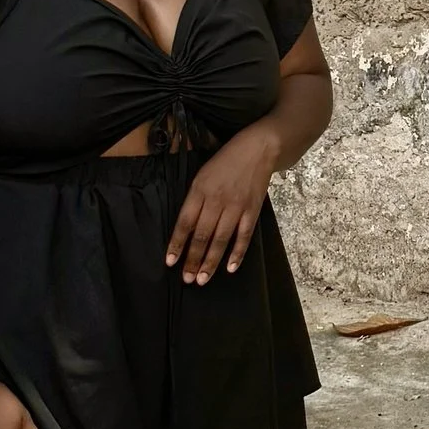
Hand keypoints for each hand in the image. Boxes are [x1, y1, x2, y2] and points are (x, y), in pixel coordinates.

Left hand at [166, 125, 281, 281]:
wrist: (258, 149)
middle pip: (202, 235)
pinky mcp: (252, 210)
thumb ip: (194, 199)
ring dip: (211, 261)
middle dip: (193, 259)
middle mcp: (217, 200)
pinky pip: (244, 236)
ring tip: (202, 279)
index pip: (185, 222)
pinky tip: (230, 268)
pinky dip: (237, 253)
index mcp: (200, 190)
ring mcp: (236, 206)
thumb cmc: (225, 161)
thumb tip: (185, 227)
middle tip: (187, 279)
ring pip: (221, 239)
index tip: (170, 262)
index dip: (177, 244)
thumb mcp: (202, 174)